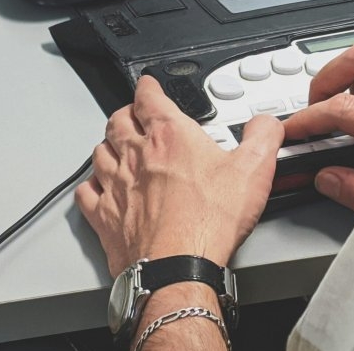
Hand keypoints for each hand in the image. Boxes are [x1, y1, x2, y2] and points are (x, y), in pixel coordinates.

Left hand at [75, 76, 283, 276]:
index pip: (149, 98)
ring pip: (100, 152)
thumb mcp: (254, 170)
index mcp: (170, 136)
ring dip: (108, 145)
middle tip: (134, 114)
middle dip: (126, 113)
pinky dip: (91, 185)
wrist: (178, 267)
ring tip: (116, 145)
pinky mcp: (105, 217)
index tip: (148, 85)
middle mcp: (137, 156)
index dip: (148, 87)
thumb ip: (263, 138)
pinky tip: (98, 187)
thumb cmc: (208, 222)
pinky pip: (87, 192)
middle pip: (118, 121)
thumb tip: (266, 124)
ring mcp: (116, 186)